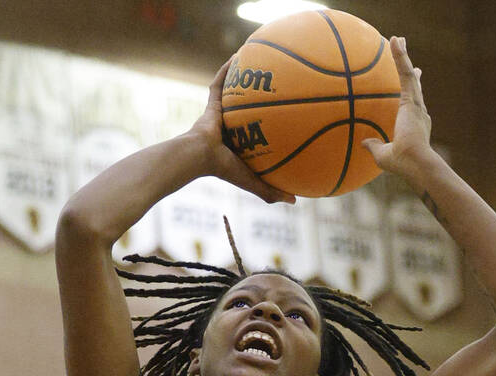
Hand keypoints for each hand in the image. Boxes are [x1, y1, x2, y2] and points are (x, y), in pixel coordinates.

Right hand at [192, 59, 294, 203]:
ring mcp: (220, 113)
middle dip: (259, 97)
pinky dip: (228, 69)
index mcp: (240, 142)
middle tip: (277, 85)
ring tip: (259, 61)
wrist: (198, 157)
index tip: (285, 118)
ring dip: (244, 77)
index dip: (267, 125)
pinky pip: (220, 82)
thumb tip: (296, 201)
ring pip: (234, 92)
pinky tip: (240, 54)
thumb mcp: (253, 180)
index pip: (256, 132)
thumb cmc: (224, 170)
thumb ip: (272, 190)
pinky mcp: (212, 103)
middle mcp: (231, 126)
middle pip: (248, 108)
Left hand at [361, 37, 436, 177]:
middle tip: (405, 51)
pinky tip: (395, 42)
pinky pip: (405, 73)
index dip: (414, 88)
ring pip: (409, 74)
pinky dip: (401, 57)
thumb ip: (375, 146)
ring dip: (403, 55)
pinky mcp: (412, 99)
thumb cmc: (402, 165)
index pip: (414, 100)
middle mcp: (418, 110)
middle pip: (413, 83)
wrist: (415, 163)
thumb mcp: (384, 155)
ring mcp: (416, 104)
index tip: (415, 76)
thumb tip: (363, 143)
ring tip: (398, 39)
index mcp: (414, 122)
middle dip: (409, 66)